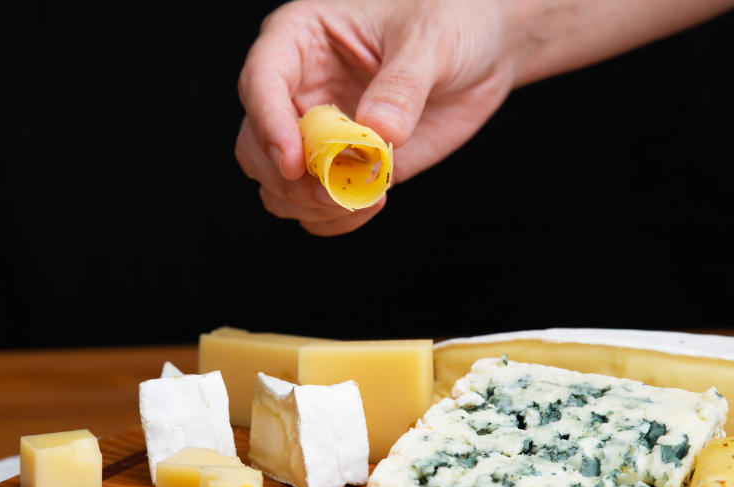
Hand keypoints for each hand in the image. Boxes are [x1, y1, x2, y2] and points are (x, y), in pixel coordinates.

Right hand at [236, 0, 515, 234]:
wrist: (479, 52)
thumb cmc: (446, 20)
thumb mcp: (430, 39)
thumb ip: (403, 85)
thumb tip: (377, 131)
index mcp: (299, 39)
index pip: (260, 82)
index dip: (268, 125)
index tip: (293, 163)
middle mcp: (297, 90)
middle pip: (255, 146)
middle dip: (289, 180)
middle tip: (335, 192)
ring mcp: (317, 134)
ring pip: (277, 186)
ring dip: (310, 206)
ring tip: (362, 198)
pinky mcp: (344, 167)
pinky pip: (316, 208)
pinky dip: (334, 218)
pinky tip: (371, 204)